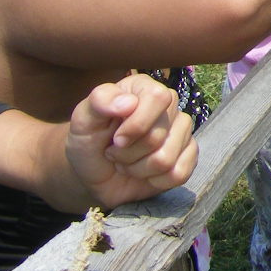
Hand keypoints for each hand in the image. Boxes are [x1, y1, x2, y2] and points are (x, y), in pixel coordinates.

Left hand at [65, 77, 197, 209]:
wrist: (94, 172)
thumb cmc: (89, 141)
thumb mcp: (83, 120)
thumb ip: (99, 102)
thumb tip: (129, 102)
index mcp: (146, 89)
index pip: (159, 98)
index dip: (136, 124)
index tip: (116, 139)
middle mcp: (169, 107)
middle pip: (159, 135)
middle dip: (129, 152)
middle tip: (115, 152)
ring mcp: (182, 132)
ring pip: (166, 159)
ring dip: (138, 169)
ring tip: (127, 162)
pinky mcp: (187, 157)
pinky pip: (178, 174)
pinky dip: (154, 181)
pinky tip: (144, 173)